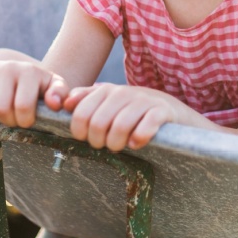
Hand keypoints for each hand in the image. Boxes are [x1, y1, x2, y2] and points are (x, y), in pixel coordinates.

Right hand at [0, 58, 70, 127]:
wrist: (22, 74)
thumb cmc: (40, 88)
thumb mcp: (55, 90)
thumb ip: (60, 96)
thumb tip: (54, 103)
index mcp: (29, 71)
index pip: (23, 106)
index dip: (24, 121)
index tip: (28, 120)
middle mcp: (8, 66)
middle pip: (0, 108)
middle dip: (8, 120)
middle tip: (13, 117)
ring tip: (2, 111)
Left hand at [62, 83, 179, 151]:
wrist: (172, 110)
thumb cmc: (133, 112)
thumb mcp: (108, 103)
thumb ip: (85, 100)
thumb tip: (65, 103)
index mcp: (105, 91)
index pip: (80, 114)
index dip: (80, 132)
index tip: (86, 139)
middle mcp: (123, 93)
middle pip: (97, 123)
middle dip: (98, 141)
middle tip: (106, 145)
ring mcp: (144, 100)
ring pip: (119, 127)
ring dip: (117, 144)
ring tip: (121, 147)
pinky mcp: (162, 111)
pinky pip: (145, 127)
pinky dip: (138, 139)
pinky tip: (136, 143)